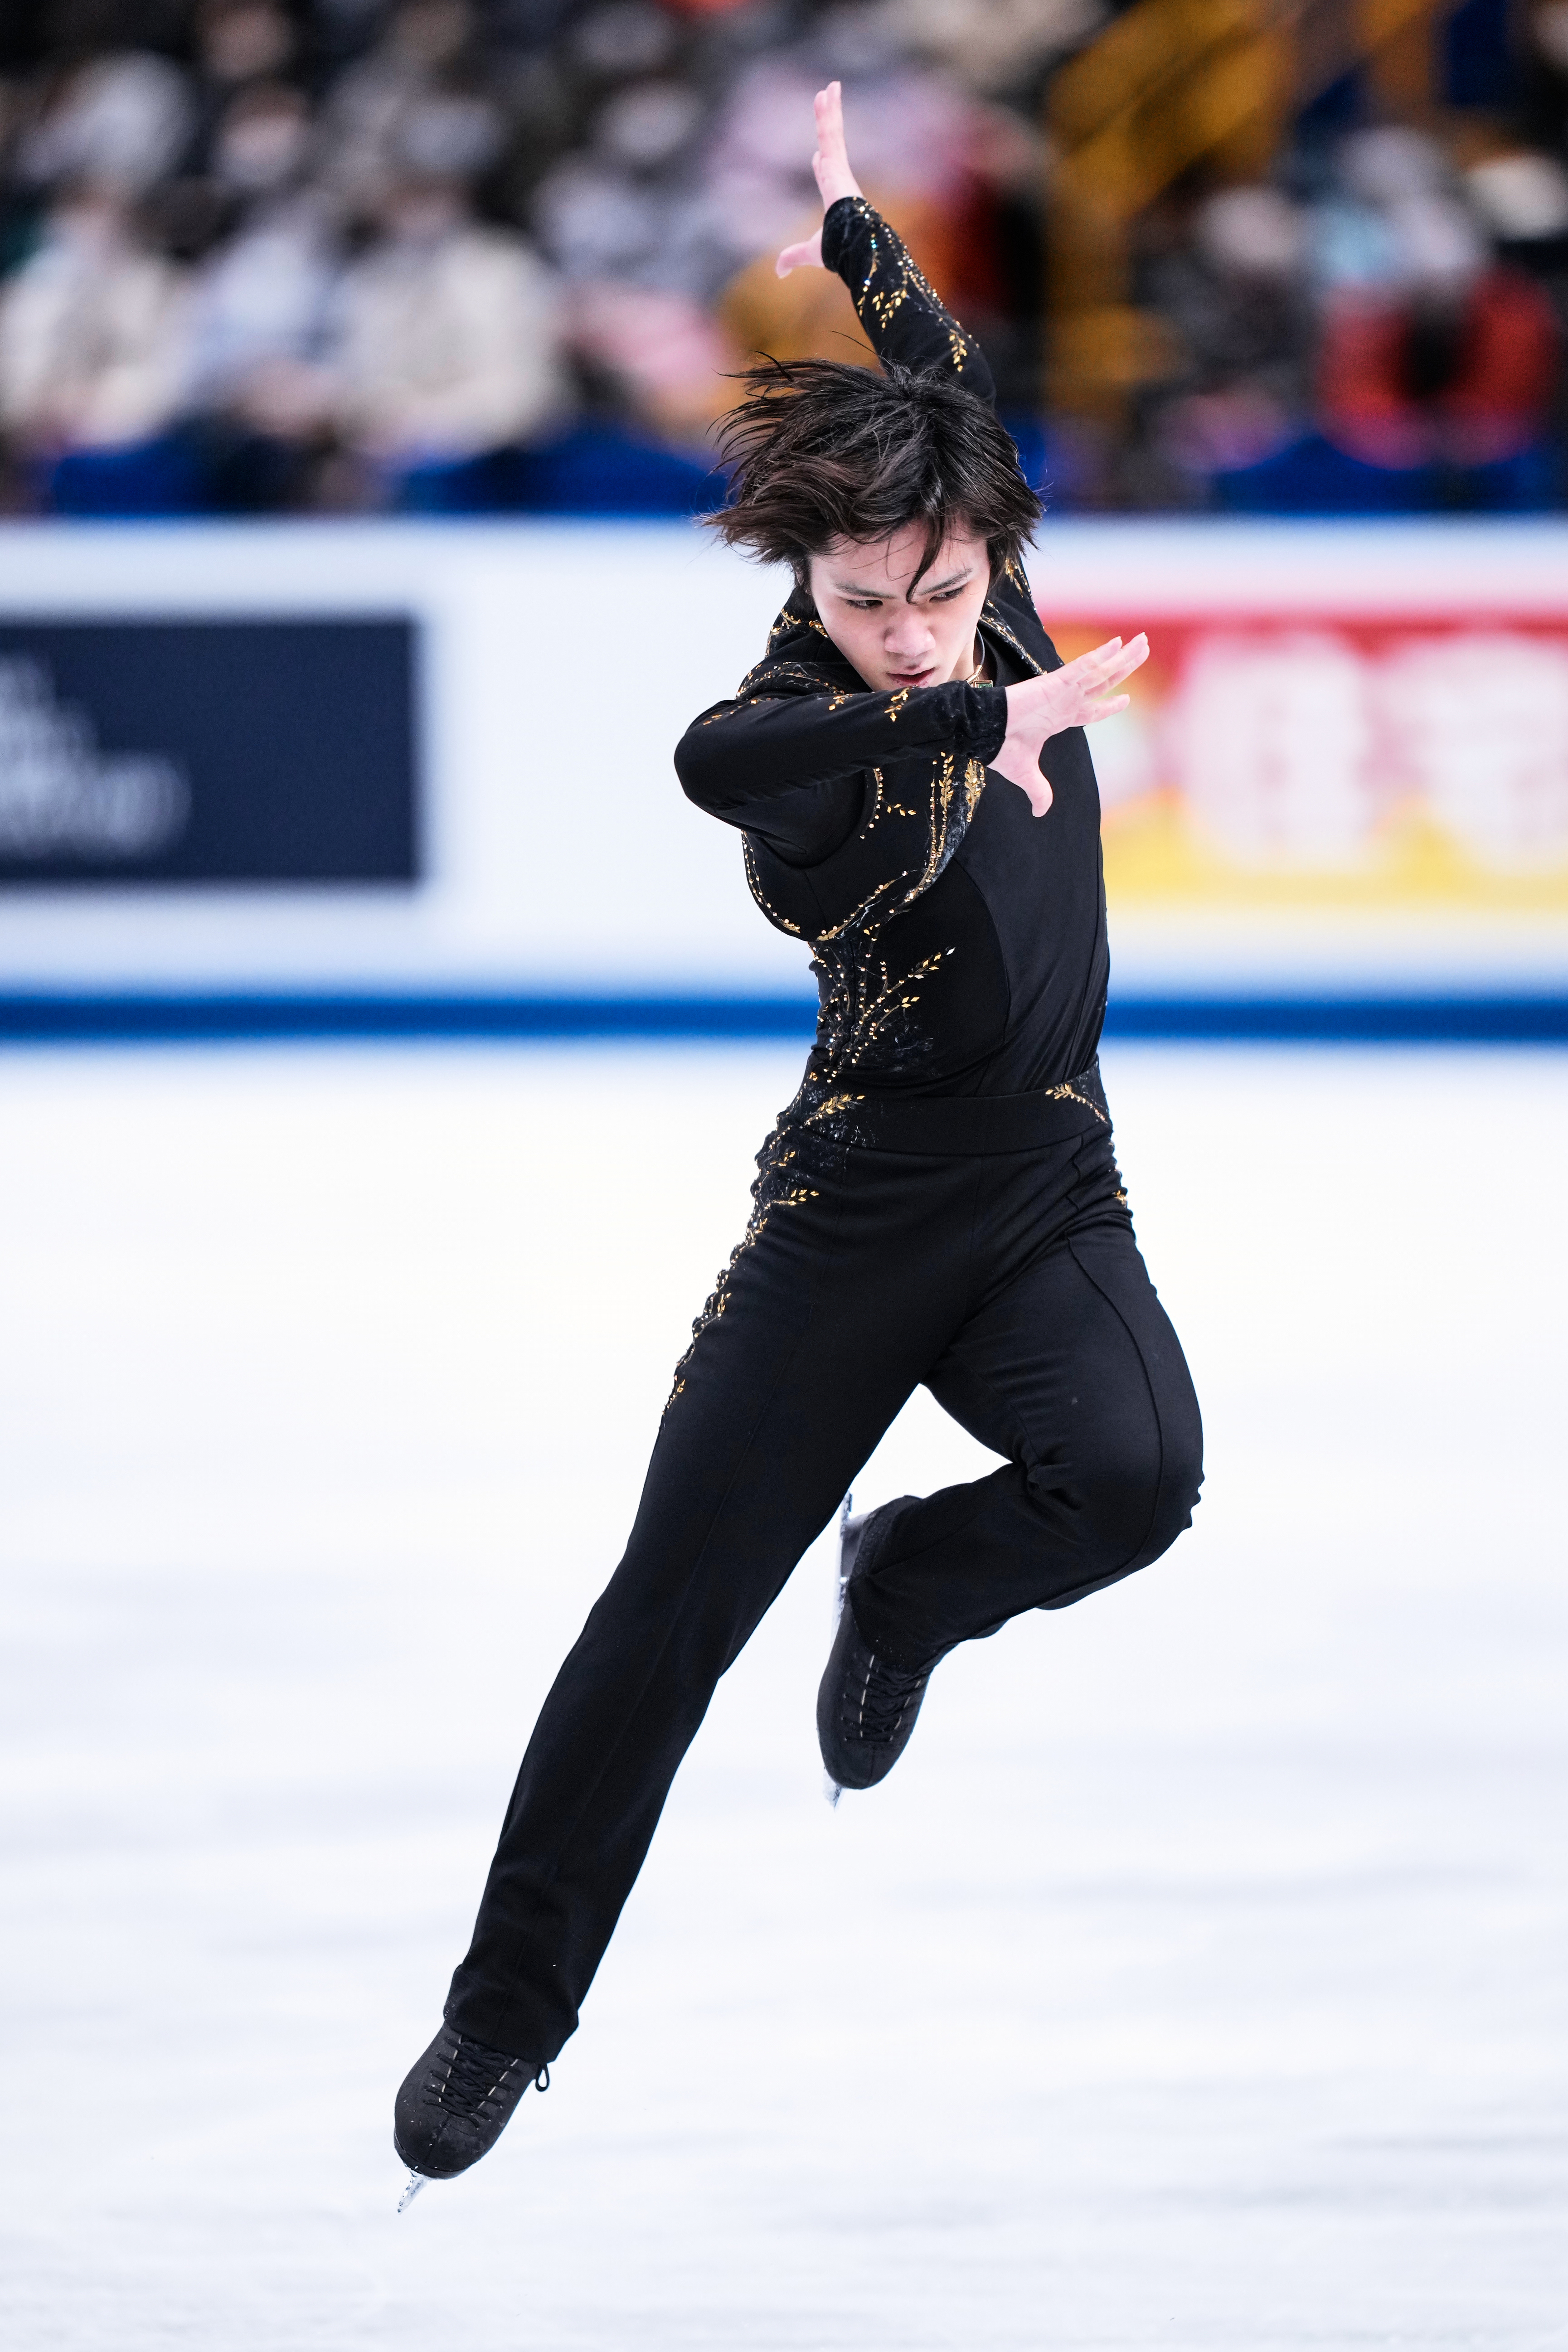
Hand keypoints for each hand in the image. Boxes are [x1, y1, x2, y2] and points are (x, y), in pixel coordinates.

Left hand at [776, 81, 863, 276]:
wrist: (851, 244)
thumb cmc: (837, 251)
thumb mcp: (809, 253)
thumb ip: (793, 257)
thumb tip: (778, 272)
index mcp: (834, 197)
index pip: (825, 174)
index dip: (821, 165)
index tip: (818, 157)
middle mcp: (838, 178)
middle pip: (830, 145)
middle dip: (827, 127)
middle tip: (826, 107)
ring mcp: (839, 166)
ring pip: (832, 132)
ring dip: (830, 109)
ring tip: (829, 87)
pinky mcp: (838, 159)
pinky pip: (832, 128)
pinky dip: (830, 109)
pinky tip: (829, 90)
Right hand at [990, 635, 1148, 816]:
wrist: (983, 733)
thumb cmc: (999, 747)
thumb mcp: (1026, 774)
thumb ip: (1038, 791)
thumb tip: (1040, 813)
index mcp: (1061, 717)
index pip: (1092, 709)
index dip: (1110, 705)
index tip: (1127, 699)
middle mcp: (1066, 700)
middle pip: (1104, 682)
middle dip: (1124, 667)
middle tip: (1143, 650)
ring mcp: (1062, 690)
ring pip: (1099, 671)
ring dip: (1121, 657)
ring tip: (1141, 642)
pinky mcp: (1054, 683)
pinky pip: (1081, 668)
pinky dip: (1098, 657)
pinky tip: (1115, 645)